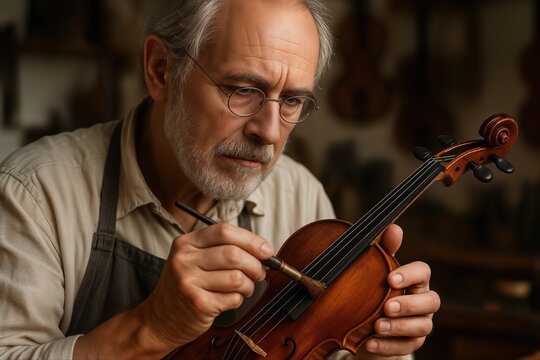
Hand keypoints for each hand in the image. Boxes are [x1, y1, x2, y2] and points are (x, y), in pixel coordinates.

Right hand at [138, 223, 273, 350]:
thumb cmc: (186, 286)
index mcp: (186, 242)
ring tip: (243, 288)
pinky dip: (238, 300)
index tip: (266, 250)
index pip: (225, 231)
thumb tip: (263, 249)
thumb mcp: (194, 259)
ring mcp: (189, 282)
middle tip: (259, 273)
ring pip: (237, 278)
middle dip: (256, 265)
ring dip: (249, 285)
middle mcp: (184, 259)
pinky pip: (233, 298)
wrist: (159, 319)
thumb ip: (222, 248)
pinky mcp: (197, 304)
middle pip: (234, 254)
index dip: (251, 240)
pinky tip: (228, 300)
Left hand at [357, 224, 440, 358]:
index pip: (424, 272)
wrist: (368, 324)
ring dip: (398, 327)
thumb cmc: (377, 290)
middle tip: (386, 306)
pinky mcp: (410, 344)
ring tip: (376, 325)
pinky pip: (405, 347)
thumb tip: (394, 227)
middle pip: (431, 302)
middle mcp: (424, 302)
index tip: (391, 277)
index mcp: (416, 280)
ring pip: (421, 327)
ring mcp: (420, 324)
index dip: (410, 274)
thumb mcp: (377, 269)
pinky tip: (369, 342)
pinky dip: (387, 346)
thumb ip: (385, 249)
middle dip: (409, 304)